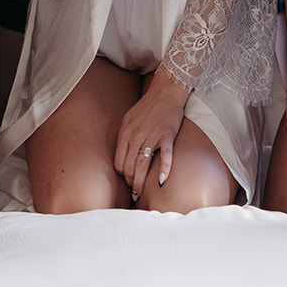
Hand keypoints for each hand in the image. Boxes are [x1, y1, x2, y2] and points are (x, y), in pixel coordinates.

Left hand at [113, 72, 190, 198]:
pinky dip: (163, 170)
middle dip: (130, 182)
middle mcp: (136, 136)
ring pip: (142, 165)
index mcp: (125, 133)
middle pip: (129, 166)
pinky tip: (160, 181)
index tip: (127, 180)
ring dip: (140, 182)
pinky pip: (165, 156)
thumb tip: (121, 155)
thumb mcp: (128, 119)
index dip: (122, 174)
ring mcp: (152, 136)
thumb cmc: (147, 107)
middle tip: (134, 192)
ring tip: (140, 194)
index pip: (119, 162)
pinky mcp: (167, 136)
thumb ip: (124, 137)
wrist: (165, 92)